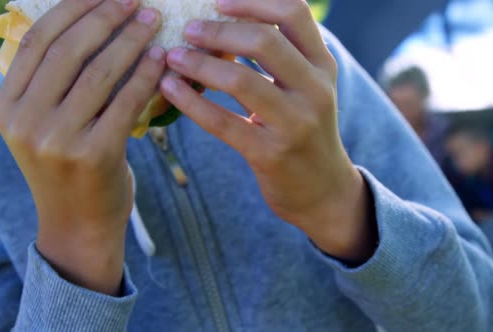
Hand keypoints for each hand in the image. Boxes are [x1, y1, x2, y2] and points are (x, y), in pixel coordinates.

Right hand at [0, 0, 164, 293]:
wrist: (79, 225)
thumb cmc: (70, 169)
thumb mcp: (46, 126)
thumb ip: (53, 85)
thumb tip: (90, 26)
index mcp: (8, 106)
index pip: (37, 41)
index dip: (73, 10)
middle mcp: (25, 121)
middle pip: (68, 50)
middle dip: (106, 18)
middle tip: (136, 2)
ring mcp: (57, 139)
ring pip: (99, 72)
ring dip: (131, 41)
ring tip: (152, 22)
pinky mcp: (93, 154)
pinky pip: (125, 101)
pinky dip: (145, 75)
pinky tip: (161, 59)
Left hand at [160, 0, 376, 260]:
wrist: (322, 189)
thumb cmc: (303, 129)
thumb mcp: (304, 87)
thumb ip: (278, 57)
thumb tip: (222, 23)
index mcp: (322, 65)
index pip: (294, 12)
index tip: (218, 1)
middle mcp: (315, 89)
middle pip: (265, 40)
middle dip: (218, 29)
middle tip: (188, 29)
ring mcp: (295, 123)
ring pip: (240, 80)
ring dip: (198, 63)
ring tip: (172, 56)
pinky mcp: (270, 154)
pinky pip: (222, 122)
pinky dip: (190, 101)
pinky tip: (169, 89)